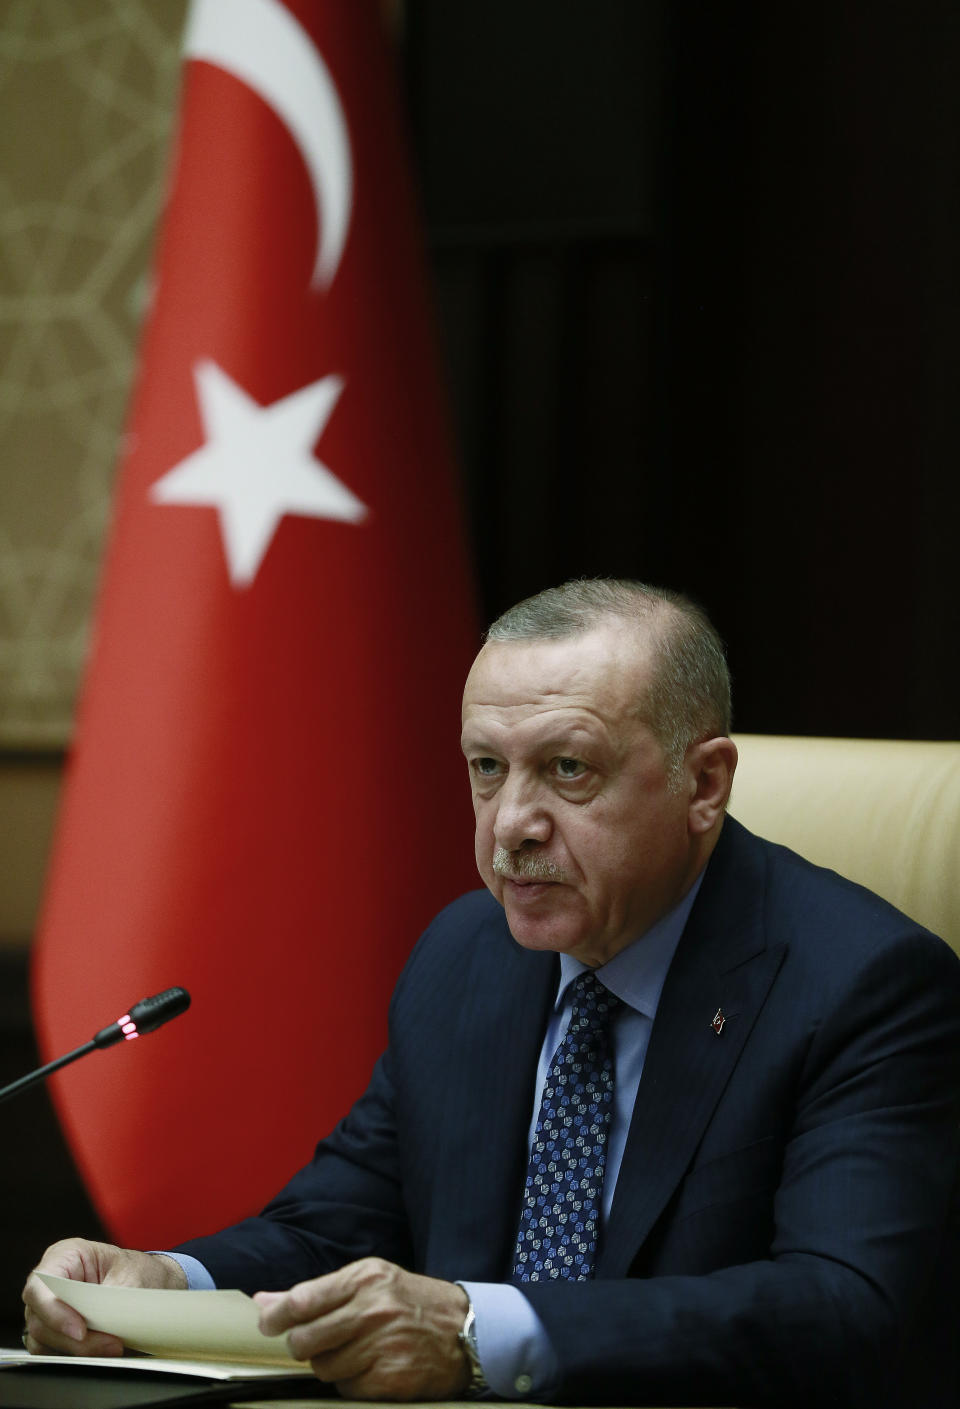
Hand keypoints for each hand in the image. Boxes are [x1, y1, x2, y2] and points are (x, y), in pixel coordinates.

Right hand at [22, 1237, 186, 1356]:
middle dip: (74, 1339)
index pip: (39, 1288)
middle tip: (110, 1344)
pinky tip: (100, 1352)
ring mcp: (48, 1309)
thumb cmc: (136, 1271)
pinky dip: (74, 1356)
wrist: (147, 1283)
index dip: (53, 1313)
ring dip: (76, 1350)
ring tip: (112, 1347)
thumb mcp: (129, 1278)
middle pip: (40, 1321)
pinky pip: (52, 1351)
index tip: (81, 1331)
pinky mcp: (54, 1332)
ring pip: (43, 1341)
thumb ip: (108, 1301)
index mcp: (64, 1256)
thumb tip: (99, 1323)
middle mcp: (49, 1283)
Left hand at [253, 1257, 469, 1400]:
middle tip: (315, 1343)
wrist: (465, 1330)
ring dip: (331, 1365)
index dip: (277, 1316)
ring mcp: (383, 1345)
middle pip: (306, 1340)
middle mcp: (373, 1309)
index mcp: (365, 1278)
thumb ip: (317, 1293)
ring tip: (354, 1352)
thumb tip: (263, 1301)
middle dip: (302, 1347)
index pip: (303, 1300)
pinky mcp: (391, 1379)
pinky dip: (352, 1383)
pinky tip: (371, 1368)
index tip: (267, 1324)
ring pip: (324, 1368)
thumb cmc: (410, 1302)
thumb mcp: (370, 1281)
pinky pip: (347, 1389)